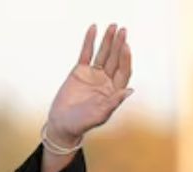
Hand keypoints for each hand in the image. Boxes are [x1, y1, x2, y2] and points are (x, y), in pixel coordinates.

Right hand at [45, 23, 133, 145]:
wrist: (63, 123)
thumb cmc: (83, 123)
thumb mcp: (100, 114)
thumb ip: (114, 102)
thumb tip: (129, 90)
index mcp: (114, 91)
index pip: (123, 71)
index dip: (125, 59)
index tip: (126, 45)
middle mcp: (106, 81)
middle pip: (115, 59)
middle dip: (119, 45)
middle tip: (123, 30)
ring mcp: (94, 75)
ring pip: (103, 54)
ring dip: (108, 40)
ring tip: (112, 26)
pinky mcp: (80, 71)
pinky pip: (86, 53)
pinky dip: (89, 41)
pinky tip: (93, 29)